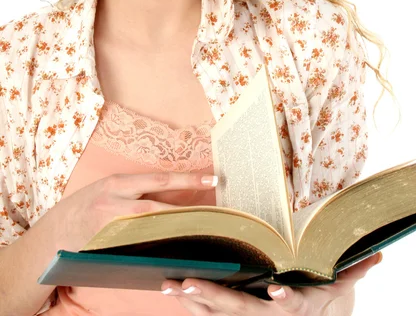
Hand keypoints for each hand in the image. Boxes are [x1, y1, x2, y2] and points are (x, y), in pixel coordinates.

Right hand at [46, 172, 217, 251]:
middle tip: (215, 212)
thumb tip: (172, 193)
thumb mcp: (109, 188)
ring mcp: (112, 229)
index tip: (212, 178)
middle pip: (160, 207)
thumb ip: (135, 189)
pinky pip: (141, 249)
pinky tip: (177, 249)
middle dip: (189, 210)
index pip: (159, 179)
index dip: (187, 179)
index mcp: (118, 183)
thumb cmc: (87, 205)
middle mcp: (115, 204)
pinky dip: (160, 248)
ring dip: (178, 230)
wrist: (55, 232)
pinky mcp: (111, 249)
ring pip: (153, 230)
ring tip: (203, 231)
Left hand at [161, 251, 381, 314]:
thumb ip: (352, 273)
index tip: (276, 290)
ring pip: (219, 315)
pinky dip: (192, 304)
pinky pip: (210, 315)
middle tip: (188, 283)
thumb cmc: (321, 300)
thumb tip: (375, 257)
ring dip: (193, 300)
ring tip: (170, 284)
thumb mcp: (338, 288)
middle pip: (241, 310)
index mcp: (297, 307)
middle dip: (214, 297)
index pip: (291, 305)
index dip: (285, 299)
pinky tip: (172, 289)